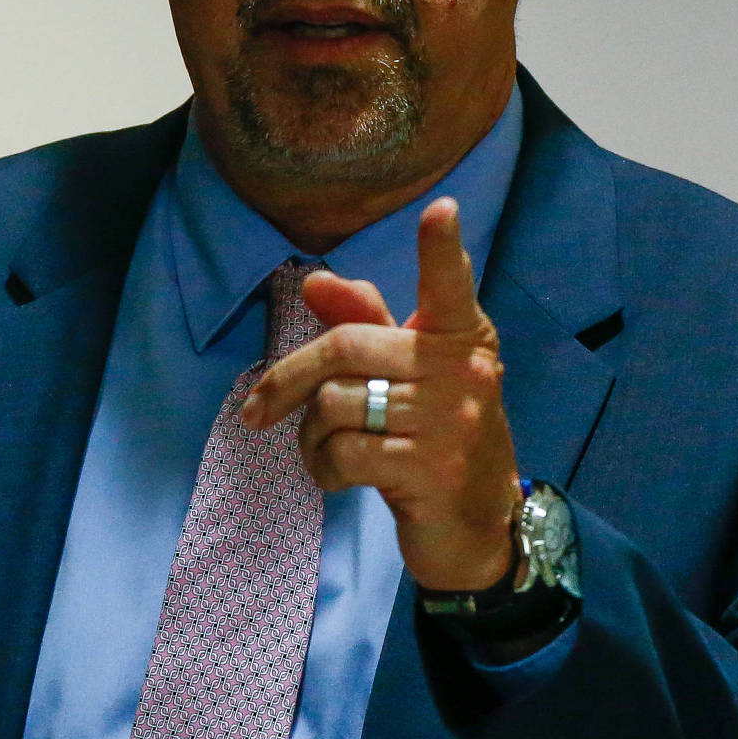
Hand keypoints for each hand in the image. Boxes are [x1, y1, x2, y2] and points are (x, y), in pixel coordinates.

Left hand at [239, 197, 520, 591]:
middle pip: (346, 347)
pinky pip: (340, 453)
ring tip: (328, 452)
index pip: (449, 287)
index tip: (440, 209)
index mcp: (461, 339)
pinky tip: (337, 477)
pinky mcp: (427, 470)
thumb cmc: (437, 439)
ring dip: (310, 436)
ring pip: (334, 404)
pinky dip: (321, 469)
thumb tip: (314, 282)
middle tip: (257, 411)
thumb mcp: (411, 378)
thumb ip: (367, 327)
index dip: (442, 249)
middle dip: (287, 379)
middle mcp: (462, 373)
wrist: (480, 529)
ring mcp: (449, 422)